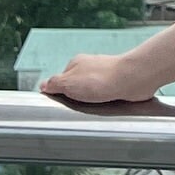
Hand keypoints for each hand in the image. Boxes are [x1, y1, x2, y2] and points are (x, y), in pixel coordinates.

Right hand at [39, 51, 157, 104]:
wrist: (132, 80)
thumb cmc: (100, 79)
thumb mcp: (68, 82)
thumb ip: (54, 84)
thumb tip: (43, 85)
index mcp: (77, 64)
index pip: (61, 81)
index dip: (59, 94)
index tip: (58, 105)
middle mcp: (91, 68)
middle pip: (76, 89)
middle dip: (75, 101)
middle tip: (76, 109)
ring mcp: (105, 77)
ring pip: (91, 96)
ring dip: (91, 104)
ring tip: (91, 111)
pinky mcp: (117, 86)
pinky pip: (105, 99)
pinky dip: (104, 105)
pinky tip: (104, 109)